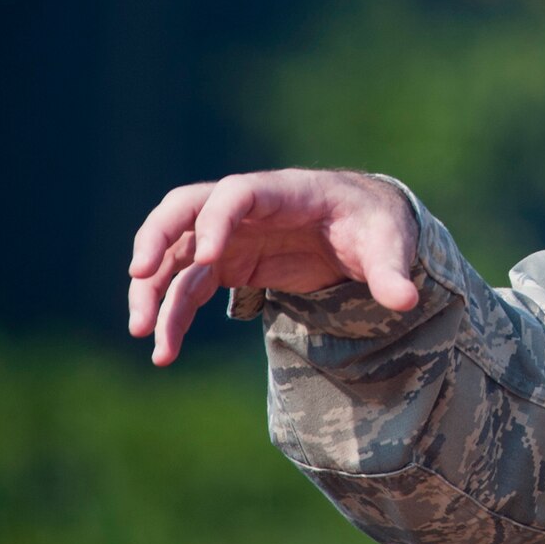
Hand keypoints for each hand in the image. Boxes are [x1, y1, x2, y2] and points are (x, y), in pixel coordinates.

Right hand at [126, 168, 420, 364]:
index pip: (237, 194)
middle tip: (138, 277)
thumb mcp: (390, 244)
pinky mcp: (230, 264)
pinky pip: (190, 285)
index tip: (208, 257)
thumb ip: (391, 271)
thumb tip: (406, 301)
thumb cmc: (376, 225)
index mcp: (285, 191)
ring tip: (146, 336)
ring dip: (154, 291)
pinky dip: (173, 313)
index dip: (216, 220)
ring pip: (177, 255)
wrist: (365, 230)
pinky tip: (166, 351)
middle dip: (156, 239)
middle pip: (184, 208)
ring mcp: (232, 236)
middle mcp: (247, 209)